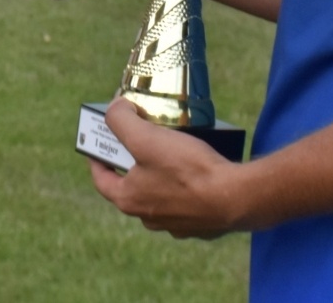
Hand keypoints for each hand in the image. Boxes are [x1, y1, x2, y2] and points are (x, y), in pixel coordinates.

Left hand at [87, 98, 245, 238]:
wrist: (235, 199)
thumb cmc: (187, 170)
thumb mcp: (146, 137)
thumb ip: (121, 120)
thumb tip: (113, 109)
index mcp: (129, 200)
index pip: (102, 180)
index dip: (97, 159)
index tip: (99, 145)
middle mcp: (149, 217)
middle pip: (132, 186)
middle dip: (133, 163)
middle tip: (141, 141)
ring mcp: (175, 223)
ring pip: (160, 194)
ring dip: (160, 174)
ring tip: (171, 150)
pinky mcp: (200, 224)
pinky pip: (186, 201)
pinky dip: (185, 185)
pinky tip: (197, 168)